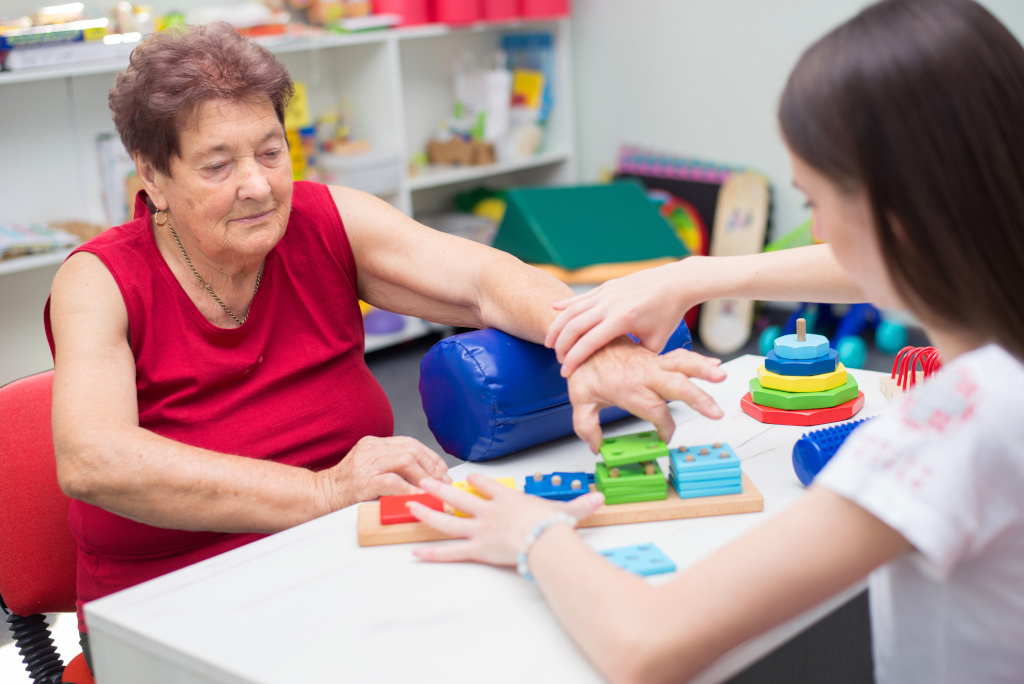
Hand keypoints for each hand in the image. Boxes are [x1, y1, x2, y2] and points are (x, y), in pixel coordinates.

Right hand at [316, 435, 450, 509]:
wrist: (319, 496)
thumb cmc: (347, 489)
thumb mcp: (372, 470)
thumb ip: (394, 469)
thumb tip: (427, 479)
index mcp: (375, 444)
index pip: (411, 443)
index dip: (431, 457)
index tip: (442, 471)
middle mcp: (371, 448)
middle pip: (412, 449)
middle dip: (431, 466)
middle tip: (442, 482)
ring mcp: (367, 463)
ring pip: (406, 461)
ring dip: (424, 476)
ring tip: (433, 489)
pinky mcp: (364, 480)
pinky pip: (393, 481)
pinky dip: (409, 489)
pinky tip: (417, 496)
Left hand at [409, 473, 604, 565]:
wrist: (544, 540)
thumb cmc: (553, 526)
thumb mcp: (567, 511)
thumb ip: (580, 505)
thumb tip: (599, 499)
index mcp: (508, 499)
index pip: (489, 486)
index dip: (478, 481)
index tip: (469, 477)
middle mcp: (489, 511)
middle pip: (459, 497)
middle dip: (440, 489)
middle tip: (425, 482)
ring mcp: (480, 529)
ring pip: (448, 520)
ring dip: (428, 513)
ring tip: (411, 506)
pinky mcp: (477, 549)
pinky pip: (450, 552)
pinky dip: (433, 554)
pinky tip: (417, 553)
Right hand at [546, 261, 699, 376]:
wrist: (675, 283)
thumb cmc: (668, 313)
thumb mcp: (656, 342)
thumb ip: (638, 358)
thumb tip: (626, 374)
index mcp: (623, 319)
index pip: (589, 342)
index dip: (574, 359)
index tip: (565, 372)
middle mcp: (611, 303)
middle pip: (574, 326)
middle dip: (561, 345)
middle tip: (556, 359)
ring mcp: (607, 292)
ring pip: (572, 309)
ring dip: (558, 326)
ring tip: (549, 342)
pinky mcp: (607, 286)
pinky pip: (580, 297)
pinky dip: (565, 305)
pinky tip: (553, 310)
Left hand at [568, 340, 725, 451]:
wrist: (585, 339)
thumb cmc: (586, 367)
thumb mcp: (579, 398)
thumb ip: (586, 425)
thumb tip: (596, 446)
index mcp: (628, 386)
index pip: (655, 411)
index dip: (665, 427)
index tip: (665, 438)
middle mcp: (644, 373)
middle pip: (676, 385)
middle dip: (698, 399)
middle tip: (715, 412)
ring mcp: (652, 363)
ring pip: (683, 364)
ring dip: (703, 370)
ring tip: (721, 377)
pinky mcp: (656, 358)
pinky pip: (680, 357)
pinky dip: (699, 361)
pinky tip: (715, 366)